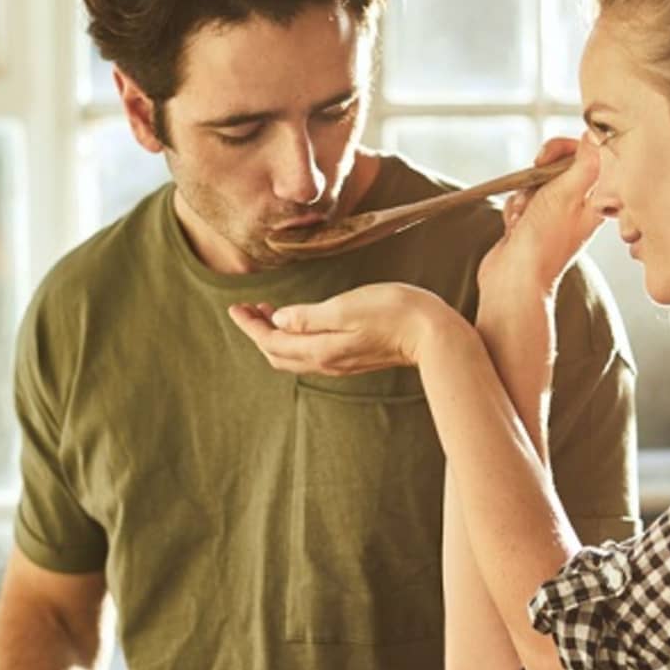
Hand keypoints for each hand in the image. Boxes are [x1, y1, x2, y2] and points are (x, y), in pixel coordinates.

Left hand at [228, 283, 459, 377]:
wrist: (434, 335)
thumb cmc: (394, 312)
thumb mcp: (346, 307)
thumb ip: (308, 317)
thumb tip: (278, 321)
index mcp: (320, 349)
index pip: (271, 341)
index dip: (249, 325)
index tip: (235, 307)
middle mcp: (327, 361)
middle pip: (278, 354)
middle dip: (258, 332)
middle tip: (248, 308)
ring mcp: (341, 363)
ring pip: (294, 356)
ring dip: (276, 336)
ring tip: (268, 312)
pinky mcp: (354, 358)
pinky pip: (311, 354)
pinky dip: (295, 340)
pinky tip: (300, 324)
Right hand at [479, 135, 603, 299]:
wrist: (515, 280)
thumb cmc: (544, 242)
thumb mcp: (567, 194)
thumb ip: (585, 163)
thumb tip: (595, 135)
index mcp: (595, 201)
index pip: (589, 157)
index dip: (568, 148)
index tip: (550, 154)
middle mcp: (577, 208)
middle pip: (559, 168)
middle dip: (539, 173)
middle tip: (534, 176)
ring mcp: (553, 217)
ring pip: (535, 184)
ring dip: (524, 195)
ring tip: (524, 216)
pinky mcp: (532, 225)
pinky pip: (521, 201)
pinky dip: (514, 210)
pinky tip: (515, 227)